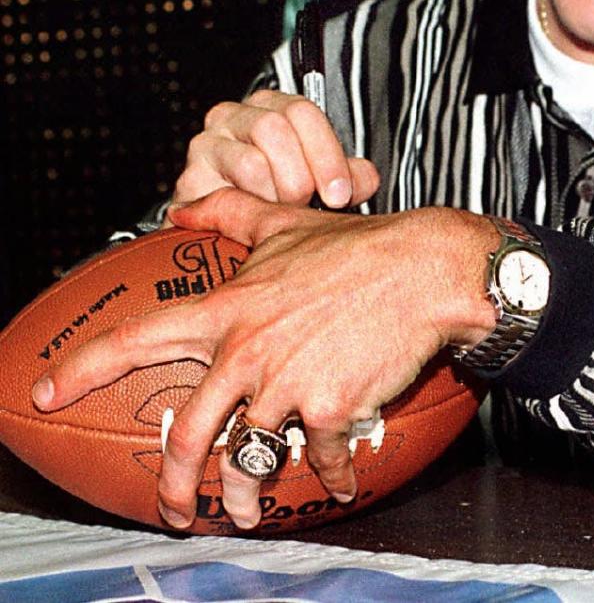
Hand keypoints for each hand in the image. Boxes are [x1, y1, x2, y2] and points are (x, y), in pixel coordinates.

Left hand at [32, 189, 497, 529]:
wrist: (421, 269)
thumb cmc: (355, 246)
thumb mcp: (284, 222)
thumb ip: (227, 212)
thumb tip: (182, 207)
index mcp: (230, 309)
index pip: (139, 338)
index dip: (84, 366)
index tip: (47, 391)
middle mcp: (247, 352)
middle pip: (186, 433)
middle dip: (173, 484)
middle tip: (174, 507)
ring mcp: (287, 384)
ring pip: (248, 459)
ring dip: (247, 496)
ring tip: (251, 511)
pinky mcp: (330, 409)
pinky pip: (322, 458)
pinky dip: (330, 476)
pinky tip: (339, 481)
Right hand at [171, 90, 379, 212]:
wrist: (225, 222)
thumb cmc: (276, 193)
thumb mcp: (321, 180)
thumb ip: (349, 177)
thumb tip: (365, 179)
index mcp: (272, 107)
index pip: (303, 111)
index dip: (326, 154)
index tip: (340, 192)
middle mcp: (236, 116)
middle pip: (275, 128)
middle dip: (301, 177)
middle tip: (308, 204)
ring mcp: (208, 144)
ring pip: (252, 160)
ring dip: (275, 194)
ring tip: (281, 211)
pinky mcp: (189, 179)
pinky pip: (226, 189)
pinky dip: (250, 208)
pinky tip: (258, 216)